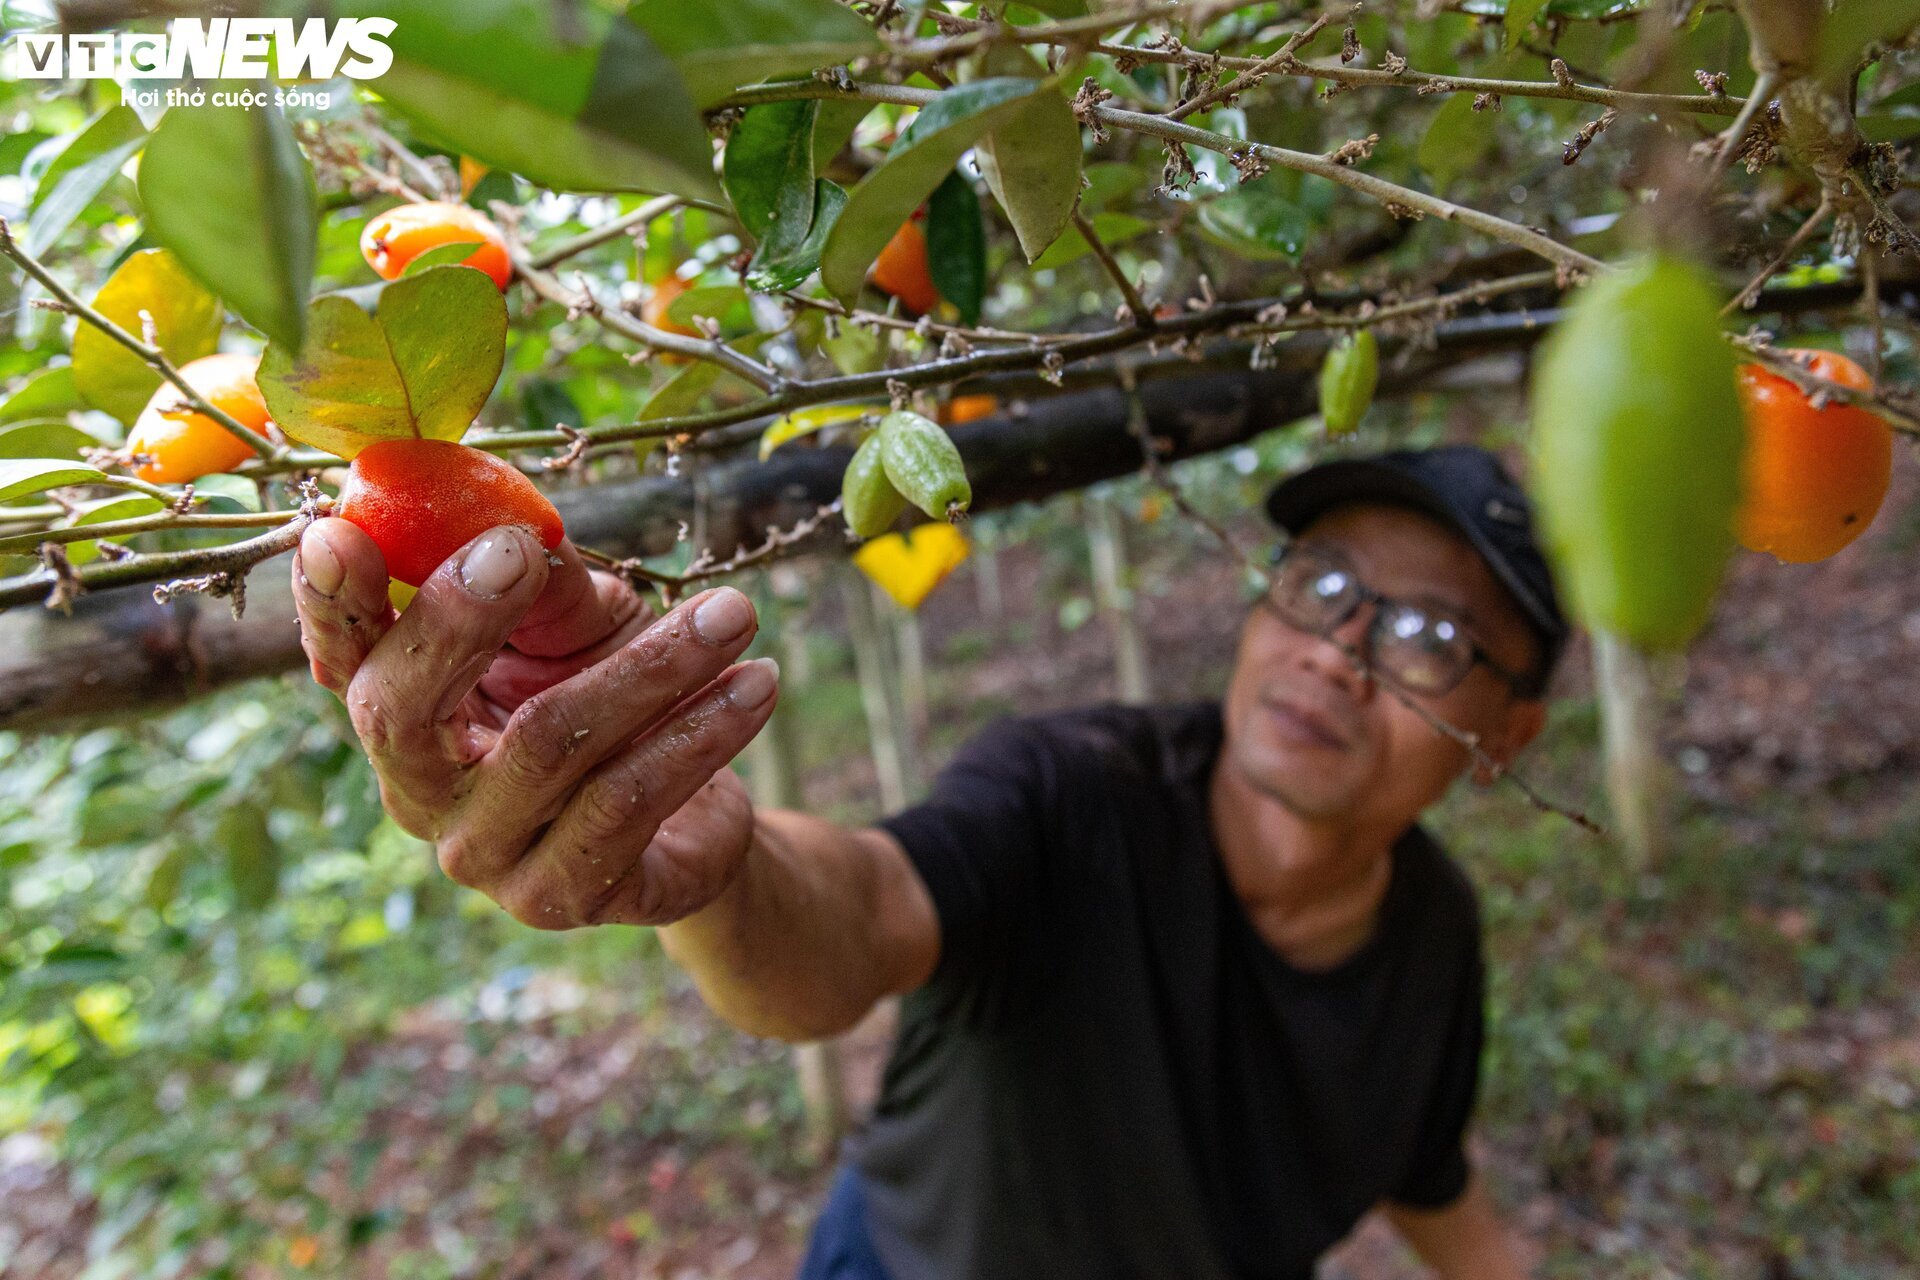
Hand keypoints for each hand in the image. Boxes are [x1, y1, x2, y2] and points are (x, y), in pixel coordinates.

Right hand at [291, 516, 779, 928]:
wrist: (697, 809)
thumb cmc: (616, 694)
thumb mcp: (581, 627)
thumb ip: (546, 590)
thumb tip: (527, 539)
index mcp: (401, 710)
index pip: (341, 657)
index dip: (326, 600)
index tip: (337, 530)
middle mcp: (419, 792)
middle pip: (402, 712)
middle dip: (460, 620)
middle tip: (525, 551)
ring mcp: (483, 856)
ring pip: (550, 744)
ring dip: (654, 665)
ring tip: (735, 613)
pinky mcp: (560, 897)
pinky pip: (628, 802)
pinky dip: (701, 732)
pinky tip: (757, 683)